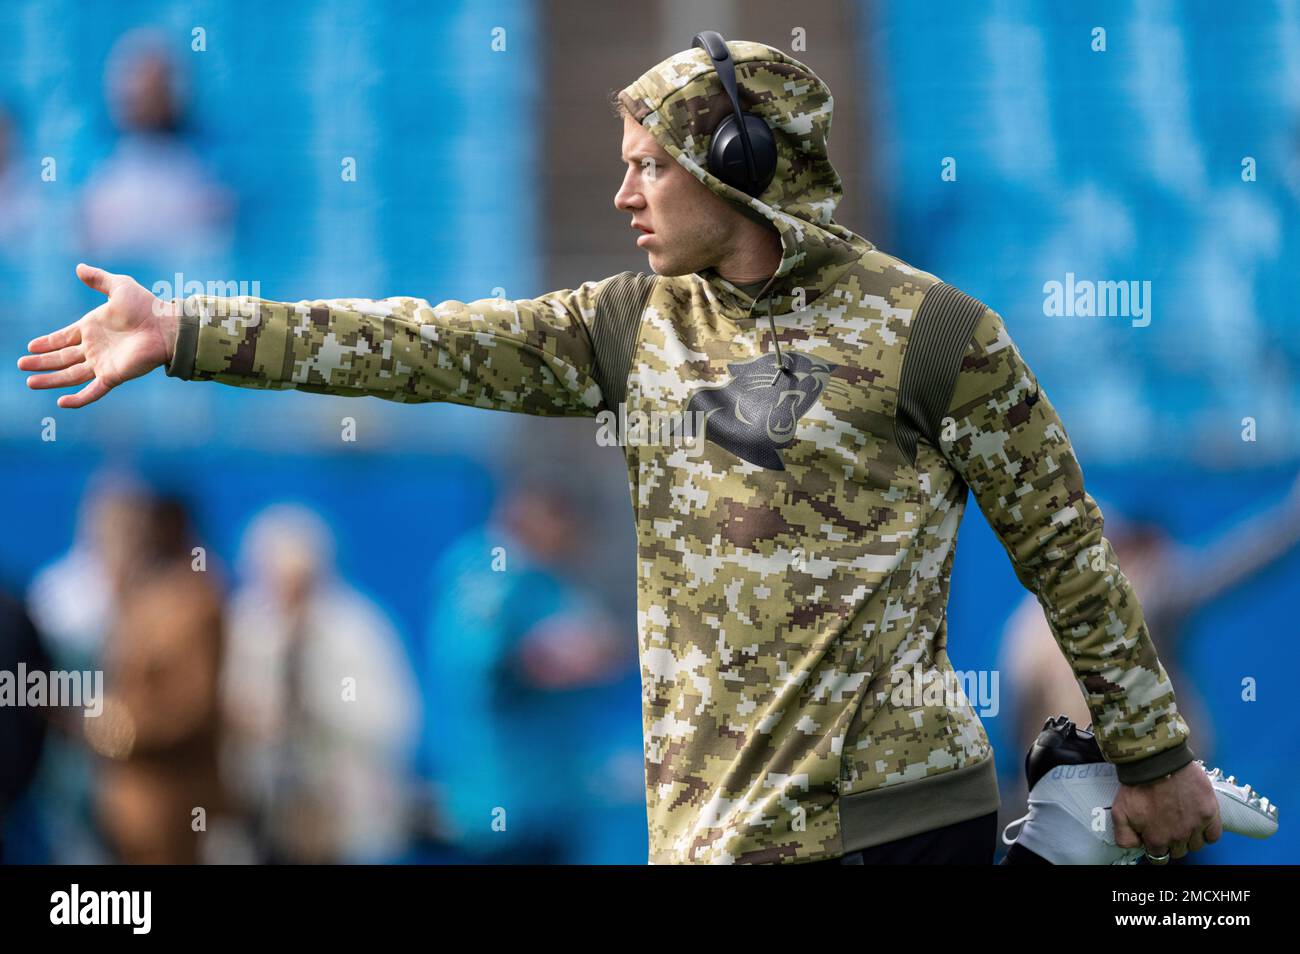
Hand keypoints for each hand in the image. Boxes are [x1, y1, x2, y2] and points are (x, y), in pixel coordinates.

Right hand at [17, 263, 176, 408]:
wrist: (166, 326)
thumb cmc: (146, 306)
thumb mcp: (119, 287)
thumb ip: (99, 279)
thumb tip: (78, 267)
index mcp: (92, 328)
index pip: (64, 338)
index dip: (47, 342)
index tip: (31, 346)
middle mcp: (95, 347)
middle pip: (62, 358)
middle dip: (42, 362)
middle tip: (22, 365)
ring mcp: (103, 363)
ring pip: (70, 375)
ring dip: (51, 379)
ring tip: (30, 382)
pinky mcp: (113, 375)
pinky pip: (93, 391)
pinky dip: (78, 399)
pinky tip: (61, 403)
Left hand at [1112, 761, 1221, 862]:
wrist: (1157, 763)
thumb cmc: (1138, 784)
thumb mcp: (1120, 812)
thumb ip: (1124, 836)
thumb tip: (1135, 847)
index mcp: (1156, 839)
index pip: (1159, 858)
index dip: (1156, 848)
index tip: (1156, 838)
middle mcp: (1178, 837)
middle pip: (1179, 852)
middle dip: (1172, 843)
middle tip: (1167, 826)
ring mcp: (1195, 826)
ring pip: (1196, 845)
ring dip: (1189, 837)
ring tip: (1181, 821)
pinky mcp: (1209, 814)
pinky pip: (1213, 836)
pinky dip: (1207, 833)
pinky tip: (1198, 822)